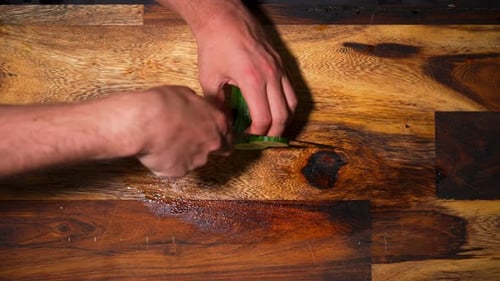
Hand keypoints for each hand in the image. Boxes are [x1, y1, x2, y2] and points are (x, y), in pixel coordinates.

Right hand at [133, 86, 230, 176]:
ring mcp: (197, 160)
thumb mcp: (185, 94)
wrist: (144, 123)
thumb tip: (192, 108)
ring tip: (167, 141)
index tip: (217, 135)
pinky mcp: (180, 171)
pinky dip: (168, 162)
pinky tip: (158, 150)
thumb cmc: (162, 105)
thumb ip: (196, 106)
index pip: (229, 134)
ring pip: (195, 159)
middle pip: (220, 150)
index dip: (222, 135)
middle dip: (208, 146)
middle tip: (192, 140)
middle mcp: (211, 143)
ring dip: (185, 153)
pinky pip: (175, 168)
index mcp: (216, 121)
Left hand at [193, 4, 296, 135]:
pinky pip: (291, 90)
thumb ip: (217, 105)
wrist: (224, 19)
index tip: (245, 136)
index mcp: (252, 81)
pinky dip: (286, 104)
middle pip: (282, 116)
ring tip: (271, 128)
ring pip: (292, 104)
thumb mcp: (209, 79)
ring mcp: (279, 69)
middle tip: (261, 139)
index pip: (264, 119)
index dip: (256, 134)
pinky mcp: (281, 64)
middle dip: (273, 133)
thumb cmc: (214, 45)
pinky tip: (274, 109)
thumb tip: (222, 123)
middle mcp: (271, 76)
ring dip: (284, 120)